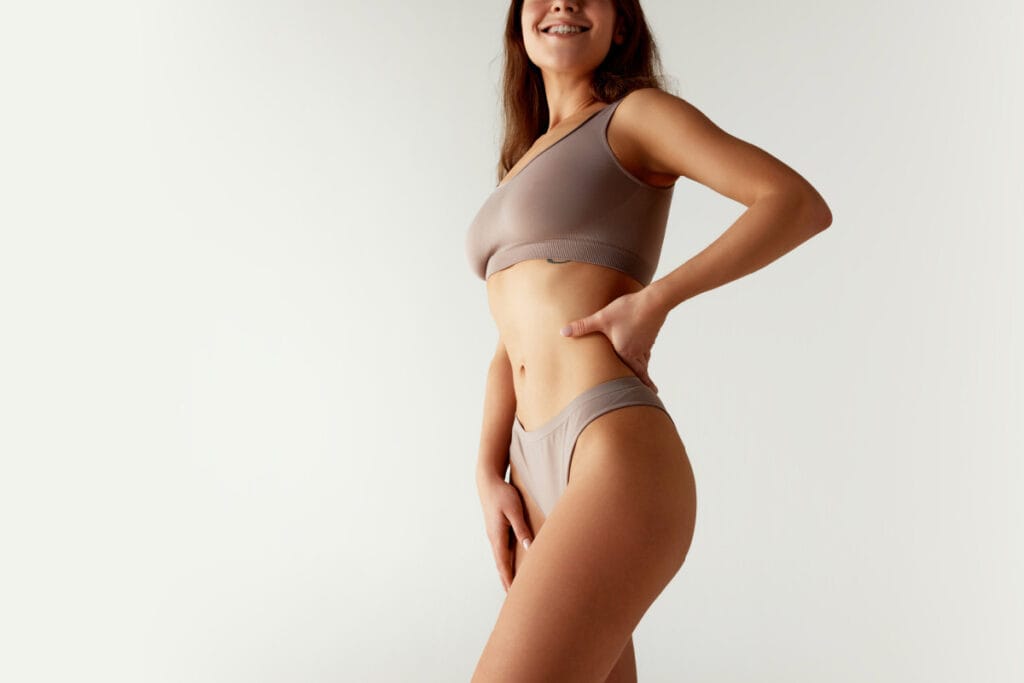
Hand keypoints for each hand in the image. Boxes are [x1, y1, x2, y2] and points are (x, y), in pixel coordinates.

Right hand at [477, 475, 532, 593]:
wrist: (489, 482)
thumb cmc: (502, 495)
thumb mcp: (514, 511)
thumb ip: (521, 529)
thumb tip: (529, 548)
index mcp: (497, 537)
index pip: (504, 565)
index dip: (509, 581)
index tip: (513, 596)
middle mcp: (494, 539)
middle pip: (501, 566)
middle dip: (507, 582)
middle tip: (514, 599)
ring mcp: (494, 535)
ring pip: (501, 559)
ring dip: (506, 573)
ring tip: (513, 587)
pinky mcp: (497, 530)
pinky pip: (502, 551)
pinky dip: (506, 562)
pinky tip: (512, 565)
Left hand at [560, 287, 667, 393]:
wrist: (654, 300)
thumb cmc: (628, 311)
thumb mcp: (602, 318)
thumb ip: (583, 326)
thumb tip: (563, 332)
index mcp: (626, 352)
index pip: (634, 374)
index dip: (641, 384)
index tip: (647, 393)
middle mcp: (638, 351)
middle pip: (642, 369)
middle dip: (645, 380)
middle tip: (651, 389)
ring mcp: (646, 342)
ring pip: (645, 358)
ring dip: (644, 366)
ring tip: (644, 371)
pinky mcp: (650, 332)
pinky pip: (646, 347)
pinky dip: (644, 352)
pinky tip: (641, 346)